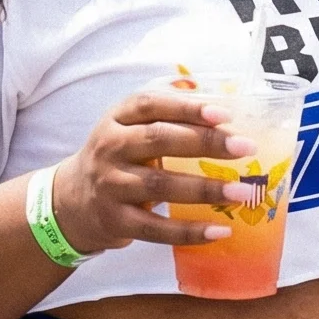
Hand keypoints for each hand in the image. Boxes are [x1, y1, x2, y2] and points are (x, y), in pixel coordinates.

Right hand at [50, 89, 263, 255]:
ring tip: (241, 192)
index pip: (149, 104)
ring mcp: (111, 186)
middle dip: (205, 142)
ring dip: (204, 189)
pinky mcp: (116, 221)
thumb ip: (164, 104)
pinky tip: (220, 230)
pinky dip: (189, 232)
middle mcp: (110, 148)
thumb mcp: (128, 123)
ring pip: (160, 186)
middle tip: (245, 147)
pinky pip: (156, 228)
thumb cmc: (118, 155)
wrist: (73, 200)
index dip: (186, 107)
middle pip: (157, 140)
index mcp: (117, 118)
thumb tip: (204, 86)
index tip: (224, 113)